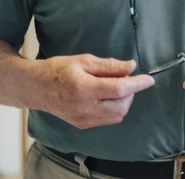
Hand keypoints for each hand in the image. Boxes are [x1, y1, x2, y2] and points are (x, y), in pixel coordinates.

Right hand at [33, 55, 154, 128]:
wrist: (35, 87)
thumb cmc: (57, 69)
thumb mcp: (83, 61)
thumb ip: (109, 65)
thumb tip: (131, 67)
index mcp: (84, 88)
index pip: (120, 89)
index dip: (138, 84)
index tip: (149, 79)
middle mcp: (84, 107)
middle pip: (121, 106)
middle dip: (130, 93)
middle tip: (125, 79)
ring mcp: (83, 119)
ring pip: (116, 116)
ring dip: (123, 102)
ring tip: (115, 87)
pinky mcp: (81, 124)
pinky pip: (106, 120)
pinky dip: (113, 109)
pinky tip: (106, 97)